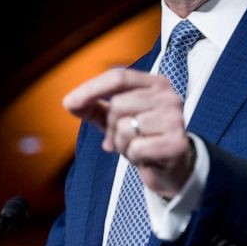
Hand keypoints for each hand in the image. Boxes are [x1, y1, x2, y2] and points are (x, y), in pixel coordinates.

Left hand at [63, 68, 194, 197]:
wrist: (172, 168)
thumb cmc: (142, 138)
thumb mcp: (116, 119)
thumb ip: (93, 107)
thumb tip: (69, 102)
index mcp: (155, 83)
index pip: (118, 77)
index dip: (91, 89)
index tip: (69, 103)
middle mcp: (169, 96)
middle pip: (118, 104)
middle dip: (112, 127)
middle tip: (124, 138)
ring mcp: (175, 119)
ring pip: (125, 128)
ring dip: (123, 144)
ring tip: (137, 147)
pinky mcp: (177, 143)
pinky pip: (136, 148)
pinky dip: (134, 157)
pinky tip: (146, 158)